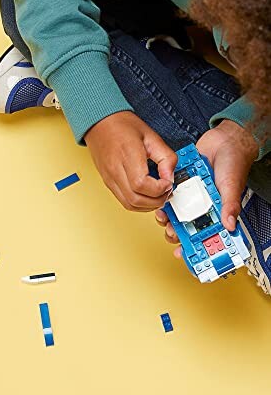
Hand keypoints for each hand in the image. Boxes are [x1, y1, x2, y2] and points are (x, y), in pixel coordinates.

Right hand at [85, 111, 176, 210]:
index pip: (142, 185)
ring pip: (129, 204)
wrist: (100, 123)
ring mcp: (109, 178)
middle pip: (135, 199)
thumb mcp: (151, 136)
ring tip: (157, 194)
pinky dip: (137, 202)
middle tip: (166, 191)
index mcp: (127, 155)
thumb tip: (170, 176)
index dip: (159, 189)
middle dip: (156, 201)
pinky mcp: (107, 182)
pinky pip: (123, 200)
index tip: (167, 182)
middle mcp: (115, 170)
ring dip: (147, 205)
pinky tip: (145, 194)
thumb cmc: (122, 126)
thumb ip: (165, 157)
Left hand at [155, 119, 258, 256]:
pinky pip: (169, 192)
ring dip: (167, 216)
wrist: (224, 140)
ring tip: (163, 216)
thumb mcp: (231, 186)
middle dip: (176, 232)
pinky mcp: (180, 182)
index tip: (184, 254)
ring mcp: (189, 194)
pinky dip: (164, 197)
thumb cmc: (234, 164)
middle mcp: (201, 205)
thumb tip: (230, 225)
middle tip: (170, 232)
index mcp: (215, 210)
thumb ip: (229, 205)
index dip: (195, 245)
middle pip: (186, 225)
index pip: (205, 233)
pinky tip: (160, 198)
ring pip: (174, 211)